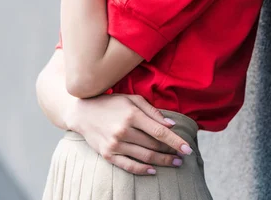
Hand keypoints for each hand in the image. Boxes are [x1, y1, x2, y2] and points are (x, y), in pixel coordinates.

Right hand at [65, 93, 192, 175]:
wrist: (83, 112)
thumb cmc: (111, 103)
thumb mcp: (132, 99)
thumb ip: (152, 111)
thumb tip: (171, 124)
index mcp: (132, 114)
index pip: (159, 131)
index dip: (175, 141)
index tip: (188, 148)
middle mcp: (124, 130)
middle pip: (153, 145)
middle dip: (170, 152)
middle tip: (183, 156)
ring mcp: (115, 144)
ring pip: (144, 157)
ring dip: (162, 162)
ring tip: (175, 163)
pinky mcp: (108, 154)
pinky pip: (129, 166)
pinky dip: (143, 170)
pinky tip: (154, 170)